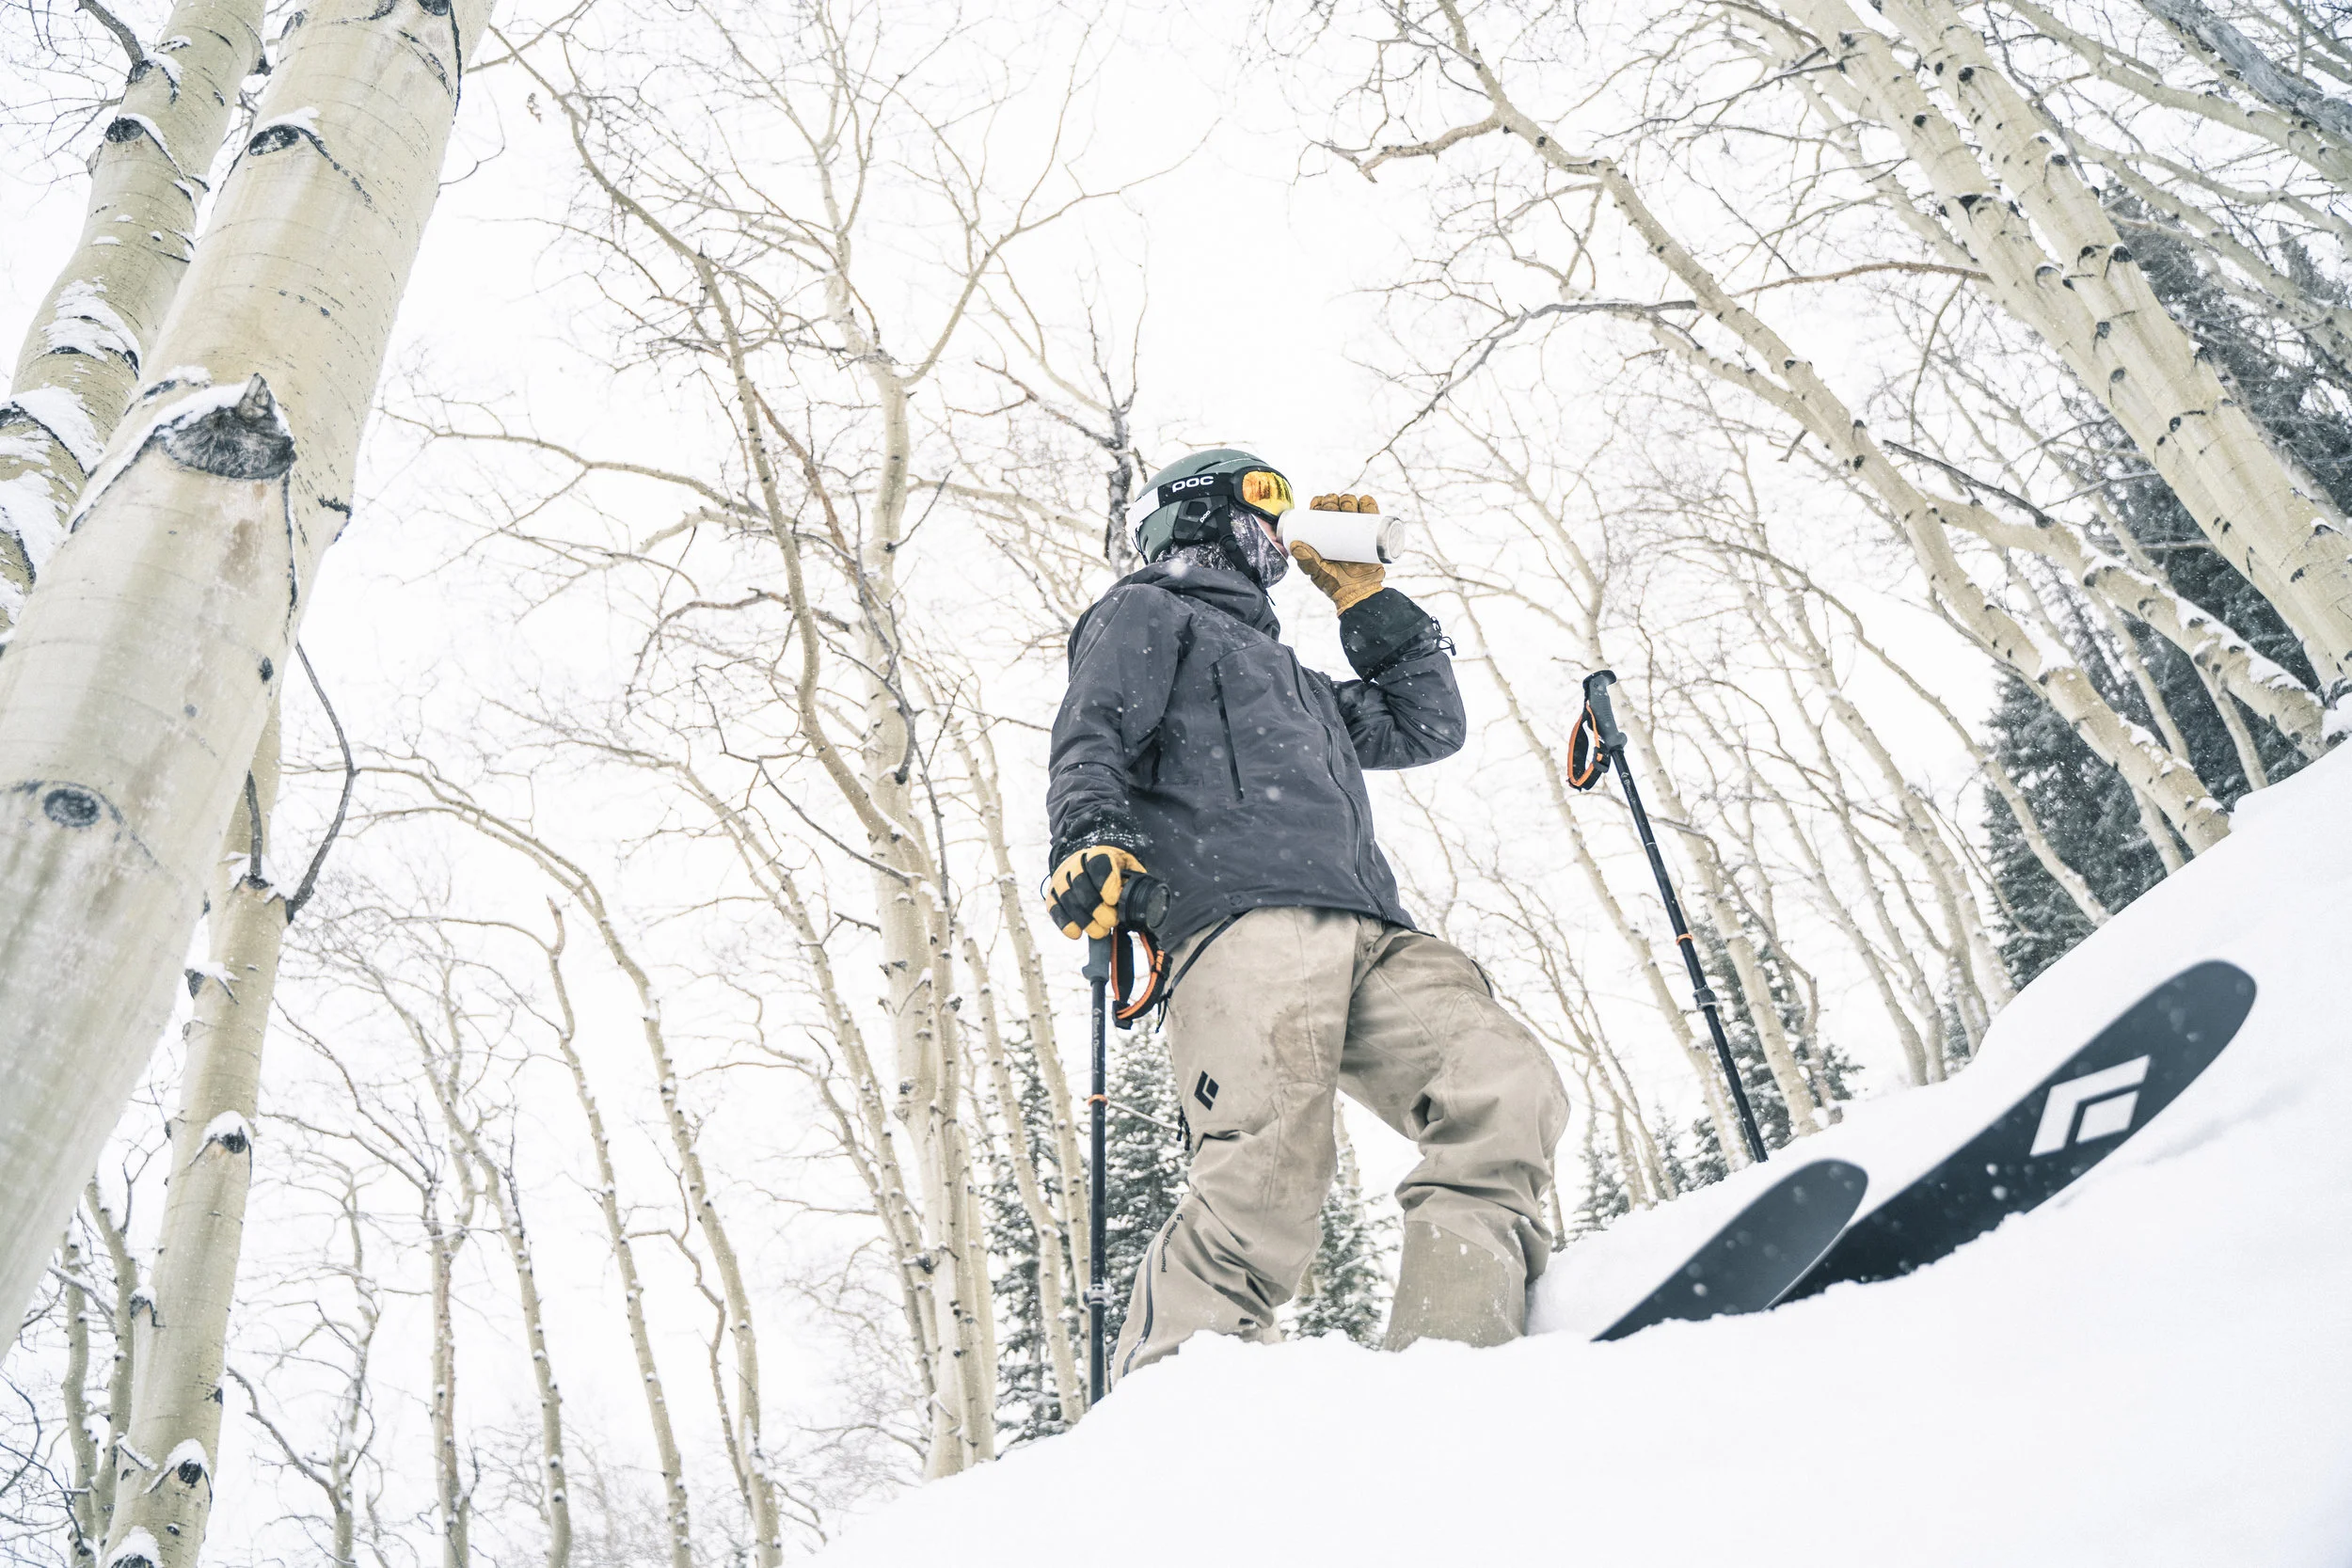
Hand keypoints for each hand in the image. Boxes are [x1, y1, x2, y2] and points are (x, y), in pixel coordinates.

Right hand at [1046, 845, 1147, 938]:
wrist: (1087, 862)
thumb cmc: (1114, 869)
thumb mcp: (1128, 866)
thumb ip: (1135, 880)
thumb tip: (1149, 901)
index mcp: (1098, 854)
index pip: (1099, 864)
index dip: (1105, 882)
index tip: (1114, 900)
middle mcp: (1076, 864)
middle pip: (1081, 884)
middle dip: (1096, 907)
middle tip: (1111, 922)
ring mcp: (1062, 879)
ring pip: (1067, 898)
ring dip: (1083, 919)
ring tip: (1099, 932)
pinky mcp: (1053, 894)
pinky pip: (1054, 908)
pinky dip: (1064, 922)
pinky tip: (1076, 933)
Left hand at [1293, 491, 1387, 611]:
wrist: (1358, 593)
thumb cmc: (1334, 584)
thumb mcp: (1317, 572)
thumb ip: (1306, 561)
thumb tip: (1294, 544)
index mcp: (1324, 533)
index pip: (1320, 510)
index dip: (1319, 502)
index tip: (1319, 505)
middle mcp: (1340, 528)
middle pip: (1336, 504)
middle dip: (1334, 500)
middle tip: (1334, 507)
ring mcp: (1357, 529)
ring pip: (1353, 505)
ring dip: (1349, 499)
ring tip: (1348, 508)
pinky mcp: (1373, 532)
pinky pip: (1372, 512)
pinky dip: (1369, 503)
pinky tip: (1364, 503)